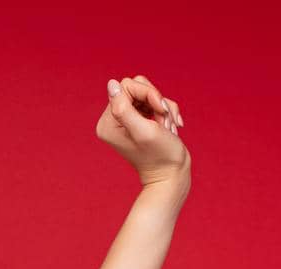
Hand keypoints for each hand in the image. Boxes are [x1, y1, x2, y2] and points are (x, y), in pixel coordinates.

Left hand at [96, 75, 189, 190]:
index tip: (160, 110)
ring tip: (167, 128)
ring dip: (164, 108)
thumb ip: (124, 107)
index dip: (148, 93)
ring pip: (149, 94)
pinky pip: (155, 102)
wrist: (172, 174)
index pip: (127, 86)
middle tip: (164, 120)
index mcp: (108, 123)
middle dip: (156, 101)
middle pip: (137, 87)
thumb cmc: (160, 155)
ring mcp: (128, 120)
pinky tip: (171, 129)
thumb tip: (111, 83)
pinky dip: (168, 112)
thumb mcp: (143, 130)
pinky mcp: (141, 120)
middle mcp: (114, 120)